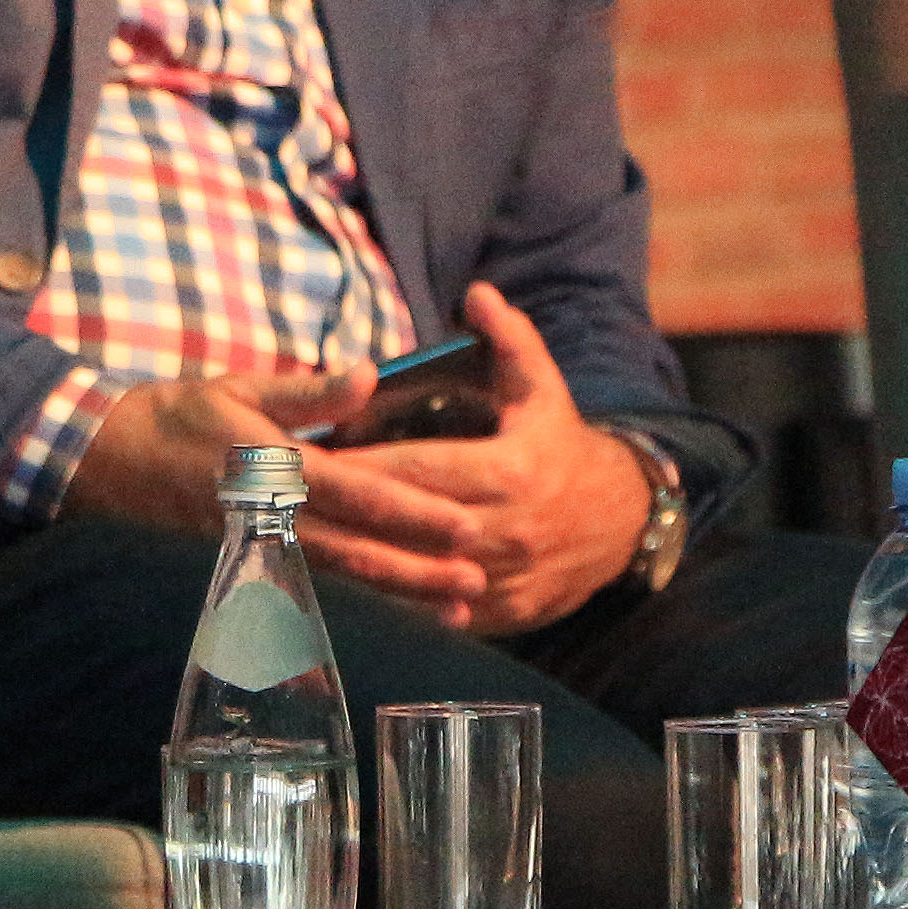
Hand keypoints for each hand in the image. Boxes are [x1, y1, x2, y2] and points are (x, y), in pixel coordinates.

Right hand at [67, 361, 483, 603]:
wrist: (101, 462)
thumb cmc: (177, 417)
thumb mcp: (242, 388)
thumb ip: (311, 391)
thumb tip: (370, 374)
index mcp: (274, 465)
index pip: (358, 493)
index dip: (413, 514)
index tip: (462, 527)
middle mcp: (269, 516)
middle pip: (358, 552)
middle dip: (419, 572)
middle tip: (475, 585)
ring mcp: (255, 550)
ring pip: (338, 584)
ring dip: (397, 600)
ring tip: (453, 614)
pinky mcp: (243, 571)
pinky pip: (309, 597)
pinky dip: (356, 612)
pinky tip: (393, 623)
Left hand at [304, 284, 649, 638]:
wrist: (620, 522)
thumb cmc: (562, 447)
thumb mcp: (542, 388)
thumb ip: (510, 339)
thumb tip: (477, 294)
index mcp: (510, 470)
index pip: (416, 468)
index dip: (360, 462)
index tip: (307, 453)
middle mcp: (507, 529)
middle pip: (407, 523)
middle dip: (345, 511)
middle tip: (286, 498)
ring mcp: (507, 578)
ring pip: (417, 574)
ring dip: (362, 560)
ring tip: (306, 542)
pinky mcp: (506, 615)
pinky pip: (439, 613)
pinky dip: (398, 601)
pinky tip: (353, 584)